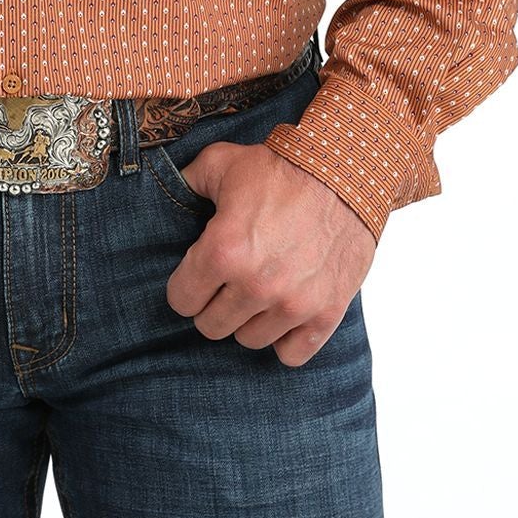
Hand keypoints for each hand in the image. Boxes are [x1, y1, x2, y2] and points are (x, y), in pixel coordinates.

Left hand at [165, 142, 375, 366]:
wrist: (347, 174)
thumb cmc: (282, 169)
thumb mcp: (221, 162)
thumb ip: (187, 180)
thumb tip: (170, 189)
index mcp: (222, 252)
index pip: (181, 301)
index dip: (186, 285)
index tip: (199, 274)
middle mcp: (255, 285)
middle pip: (211, 326)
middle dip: (213, 304)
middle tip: (227, 283)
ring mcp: (292, 304)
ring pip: (249, 340)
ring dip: (249, 319)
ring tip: (258, 292)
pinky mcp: (326, 313)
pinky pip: (292, 354)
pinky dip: (286, 339)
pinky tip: (283, 313)